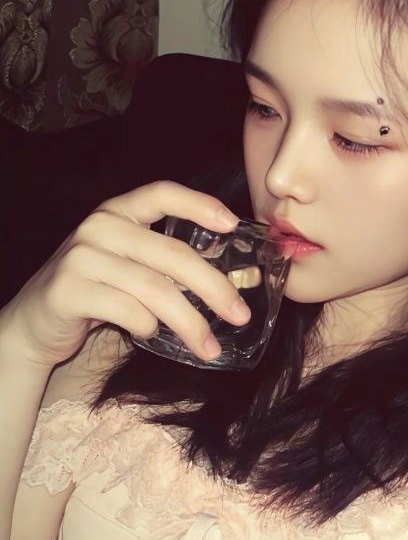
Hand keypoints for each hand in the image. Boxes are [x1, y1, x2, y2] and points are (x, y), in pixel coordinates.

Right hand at [0, 181, 251, 370]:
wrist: (36, 321)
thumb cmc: (97, 291)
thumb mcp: (129, 264)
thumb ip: (167, 262)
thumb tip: (233, 282)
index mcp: (119, 212)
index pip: (162, 193)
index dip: (199, 205)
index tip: (233, 224)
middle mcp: (100, 227)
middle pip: (173, 255)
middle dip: (214, 289)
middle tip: (240, 315)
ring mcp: (82, 257)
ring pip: (155, 290)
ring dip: (189, 323)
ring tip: (208, 347)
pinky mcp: (69, 290)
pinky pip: (128, 311)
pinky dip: (148, 327)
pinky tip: (150, 333)